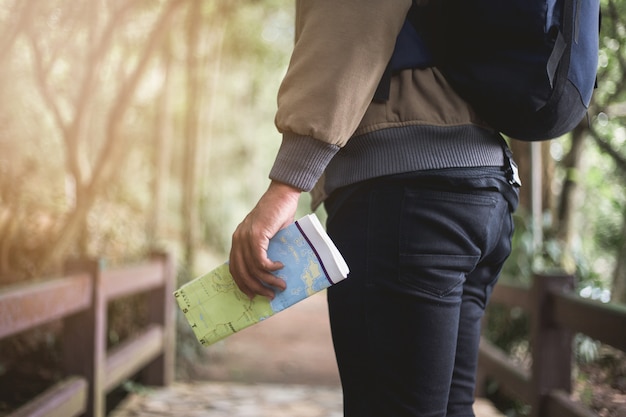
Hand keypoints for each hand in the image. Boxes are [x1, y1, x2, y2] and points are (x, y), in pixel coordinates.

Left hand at [229, 181, 301, 298]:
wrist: (282, 194)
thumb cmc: (278, 215)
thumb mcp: (268, 236)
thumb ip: (266, 250)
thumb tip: (272, 274)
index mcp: (238, 241)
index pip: (234, 268)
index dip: (242, 284)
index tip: (253, 296)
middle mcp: (238, 240)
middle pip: (242, 272)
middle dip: (256, 288)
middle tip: (270, 296)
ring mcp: (246, 237)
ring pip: (253, 269)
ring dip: (268, 281)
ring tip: (281, 285)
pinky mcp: (256, 235)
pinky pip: (260, 260)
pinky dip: (270, 268)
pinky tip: (280, 267)